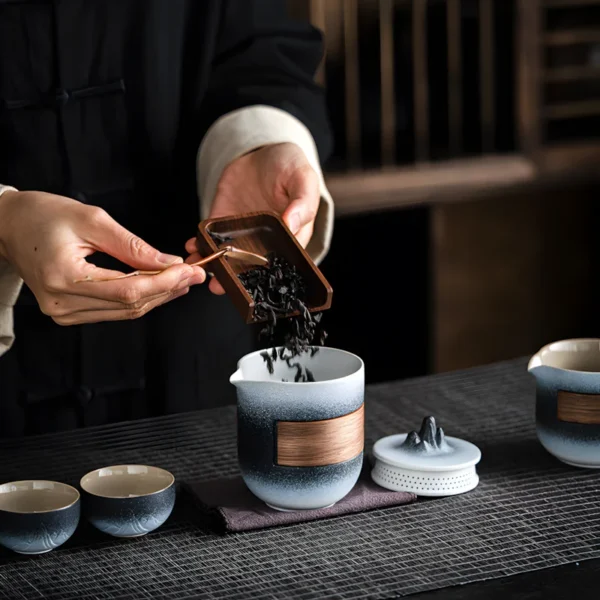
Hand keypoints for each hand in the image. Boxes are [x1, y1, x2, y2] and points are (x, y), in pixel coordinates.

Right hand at [0, 191, 205, 324]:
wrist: (10, 225)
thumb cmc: (45, 215)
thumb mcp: (92, 220)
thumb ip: (133, 246)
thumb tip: (169, 263)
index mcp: (64, 277)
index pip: (128, 290)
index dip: (165, 283)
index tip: (192, 271)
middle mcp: (62, 303)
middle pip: (130, 305)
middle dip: (168, 290)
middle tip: (196, 275)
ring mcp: (63, 312)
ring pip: (125, 312)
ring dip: (158, 297)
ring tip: (184, 280)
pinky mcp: (68, 313)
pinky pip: (113, 311)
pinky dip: (140, 299)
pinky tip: (159, 287)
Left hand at [185, 142, 319, 294]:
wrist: (262, 151)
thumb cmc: (290, 165)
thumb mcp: (304, 178)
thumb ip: (303, 202)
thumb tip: (293, 225)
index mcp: (291, 236)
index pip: (280, 262)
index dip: (265, 274)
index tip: (251, 281)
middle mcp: (266, 241)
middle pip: (251, 266)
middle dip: (233, 278)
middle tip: (218, 285)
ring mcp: (243, 233)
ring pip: (228, 257)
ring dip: (213, 265)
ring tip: (201, 267)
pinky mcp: (224, 221)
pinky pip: (211, 237)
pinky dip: (201, 244)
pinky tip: (193, 247)